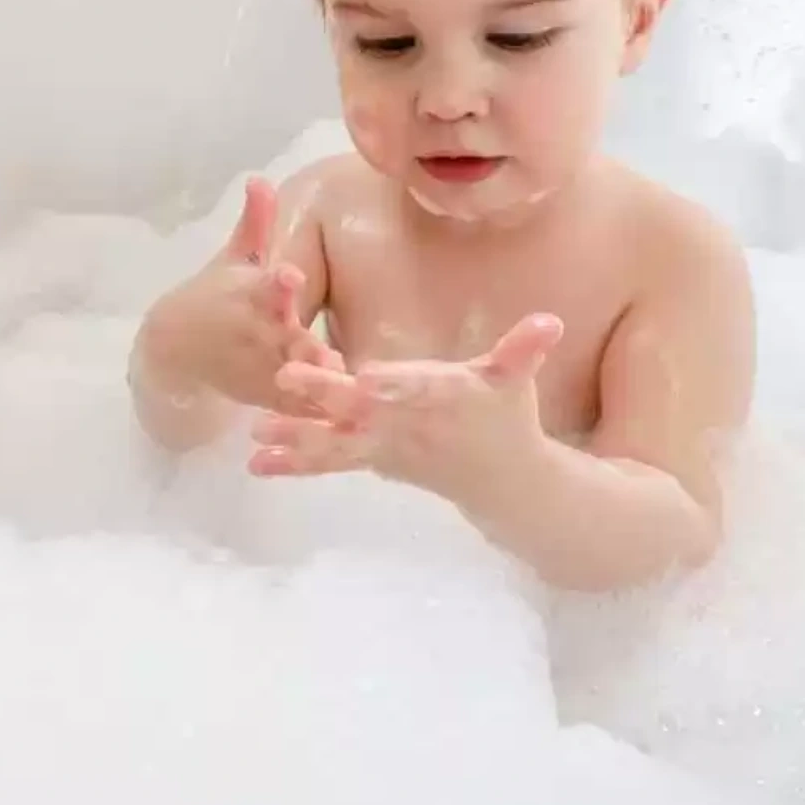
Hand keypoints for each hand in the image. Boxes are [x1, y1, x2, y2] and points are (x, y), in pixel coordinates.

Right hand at [133, 177, 337, 413]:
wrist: (175, 348)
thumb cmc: (214, 293)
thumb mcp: (233, 257)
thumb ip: (254, 222)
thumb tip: (260, 178)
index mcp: (245, 293)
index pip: (262, 286)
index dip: (276, 284)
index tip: (289, 276)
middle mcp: (251, 330)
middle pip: (279, 338)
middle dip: (300, 346)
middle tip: (328, 356)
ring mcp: (258, 366)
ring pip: (289, 376)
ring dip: (311, 383)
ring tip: (342, 386)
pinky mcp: (265, 394)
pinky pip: (293, 405)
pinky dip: (313, 411)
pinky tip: (343, 412)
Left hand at [247, 313, 563, 509]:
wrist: (502, 483)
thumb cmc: (505, 418)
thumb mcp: (515, 382)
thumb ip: (523, 350)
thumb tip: (551, 321)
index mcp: (439, 398)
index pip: (417, 388)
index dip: (395, 384)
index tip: (367, 378)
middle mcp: (406, 425)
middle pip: (361, 410)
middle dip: (323, 395)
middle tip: (283, 378)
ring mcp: (384, 447)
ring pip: (335, 443)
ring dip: (294, 438)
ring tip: (254, 433)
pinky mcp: (370, 460)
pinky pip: (327, 462)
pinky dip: (292, 462)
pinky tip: (254, 461)